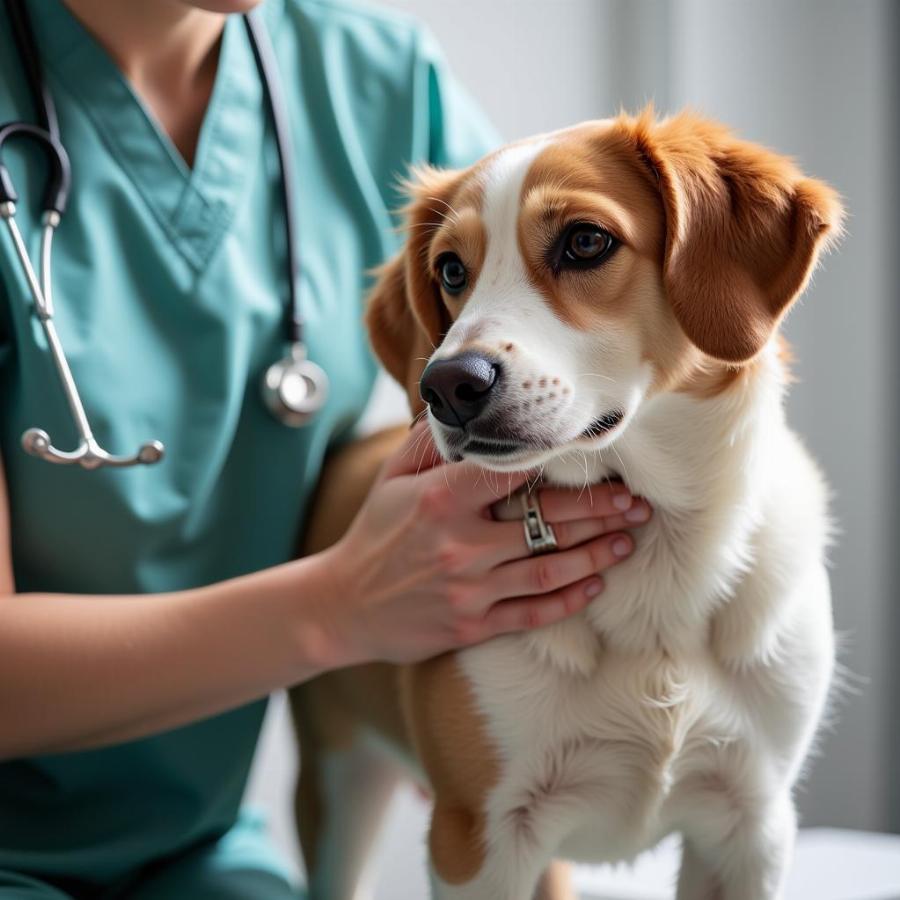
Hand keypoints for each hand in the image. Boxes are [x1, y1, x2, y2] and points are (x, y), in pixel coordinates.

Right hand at [318, 422, 651, 665]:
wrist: (342, 606)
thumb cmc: (373, 534)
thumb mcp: (390, 478)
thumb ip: (428, 443)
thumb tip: (464, 409)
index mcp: (441, 500)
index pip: (513, 472)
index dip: (558, 461)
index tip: (596, 456)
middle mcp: (461, 544)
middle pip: (546, 521)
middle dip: (599, 510)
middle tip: (636, 502)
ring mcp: (470, 589)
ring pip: (549, 569)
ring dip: (596, 553)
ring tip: (629, 539)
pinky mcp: (472, 626)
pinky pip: (532, 614)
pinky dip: (568, 600)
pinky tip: (596, 586)